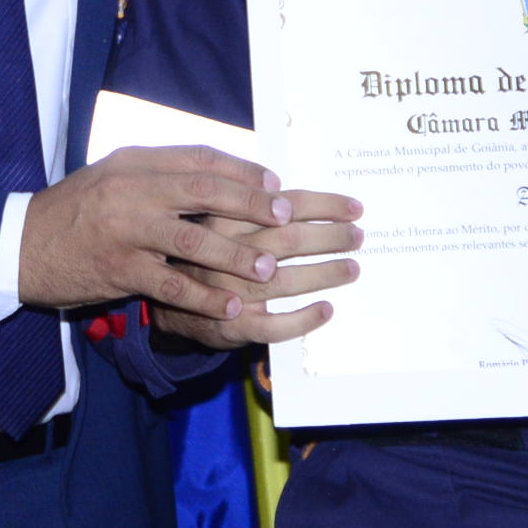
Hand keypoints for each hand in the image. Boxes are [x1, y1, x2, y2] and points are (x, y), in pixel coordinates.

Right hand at [20, 145, 363, 335]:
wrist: (23, 245)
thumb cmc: (77, 210)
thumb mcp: (115, 176)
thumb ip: (160, 173)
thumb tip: (220, 174)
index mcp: (135, 163)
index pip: (200, 159)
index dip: (242, 171)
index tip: (275, 183)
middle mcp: (132, 191)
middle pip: (203, 191)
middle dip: (251, 203)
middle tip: (286, 217)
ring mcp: (125, 232)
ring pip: (192, 240)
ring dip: (235, 255)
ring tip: (269, 269)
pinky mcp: (118, 271)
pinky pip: (170, 286)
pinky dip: (204, 297)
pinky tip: (232, 307)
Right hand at [152, 195, 365, 347]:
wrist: (170, 301)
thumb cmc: (209, 253)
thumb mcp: (221, 220)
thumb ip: (258, 208)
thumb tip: (320, 202)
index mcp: (225, 216)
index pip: (284, 204)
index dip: (325, 205)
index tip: (355, 208)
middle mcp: (225, 251)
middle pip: (288, 239)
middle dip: (330, 237)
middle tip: (357, 237)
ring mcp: (227, 290)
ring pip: (285, 280)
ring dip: (325, 274)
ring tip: (352, 269)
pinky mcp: (231, 325)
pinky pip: (274, 325)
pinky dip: (303, 318)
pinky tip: (326, 309)